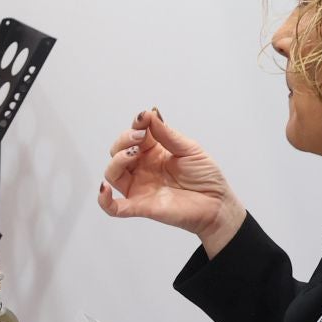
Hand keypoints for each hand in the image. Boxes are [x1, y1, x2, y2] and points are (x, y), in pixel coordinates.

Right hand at [96, 109, 245, 255]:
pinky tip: (104, 188)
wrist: (217, 204)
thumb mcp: (189, 149)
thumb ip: (167, 135)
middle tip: (140, 137)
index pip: (134, 135)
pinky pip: (114, 207)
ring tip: (133, 154)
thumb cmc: (206, 177)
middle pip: (117, 152)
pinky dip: (104, 199)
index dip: (136, 125)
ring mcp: (139, 187)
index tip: (143, 118)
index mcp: (153, 152)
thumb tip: (151, 114)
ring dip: (117, 160)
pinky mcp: (140, 206)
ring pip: (113, 173)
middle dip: (124, 140)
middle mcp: (142, 168)